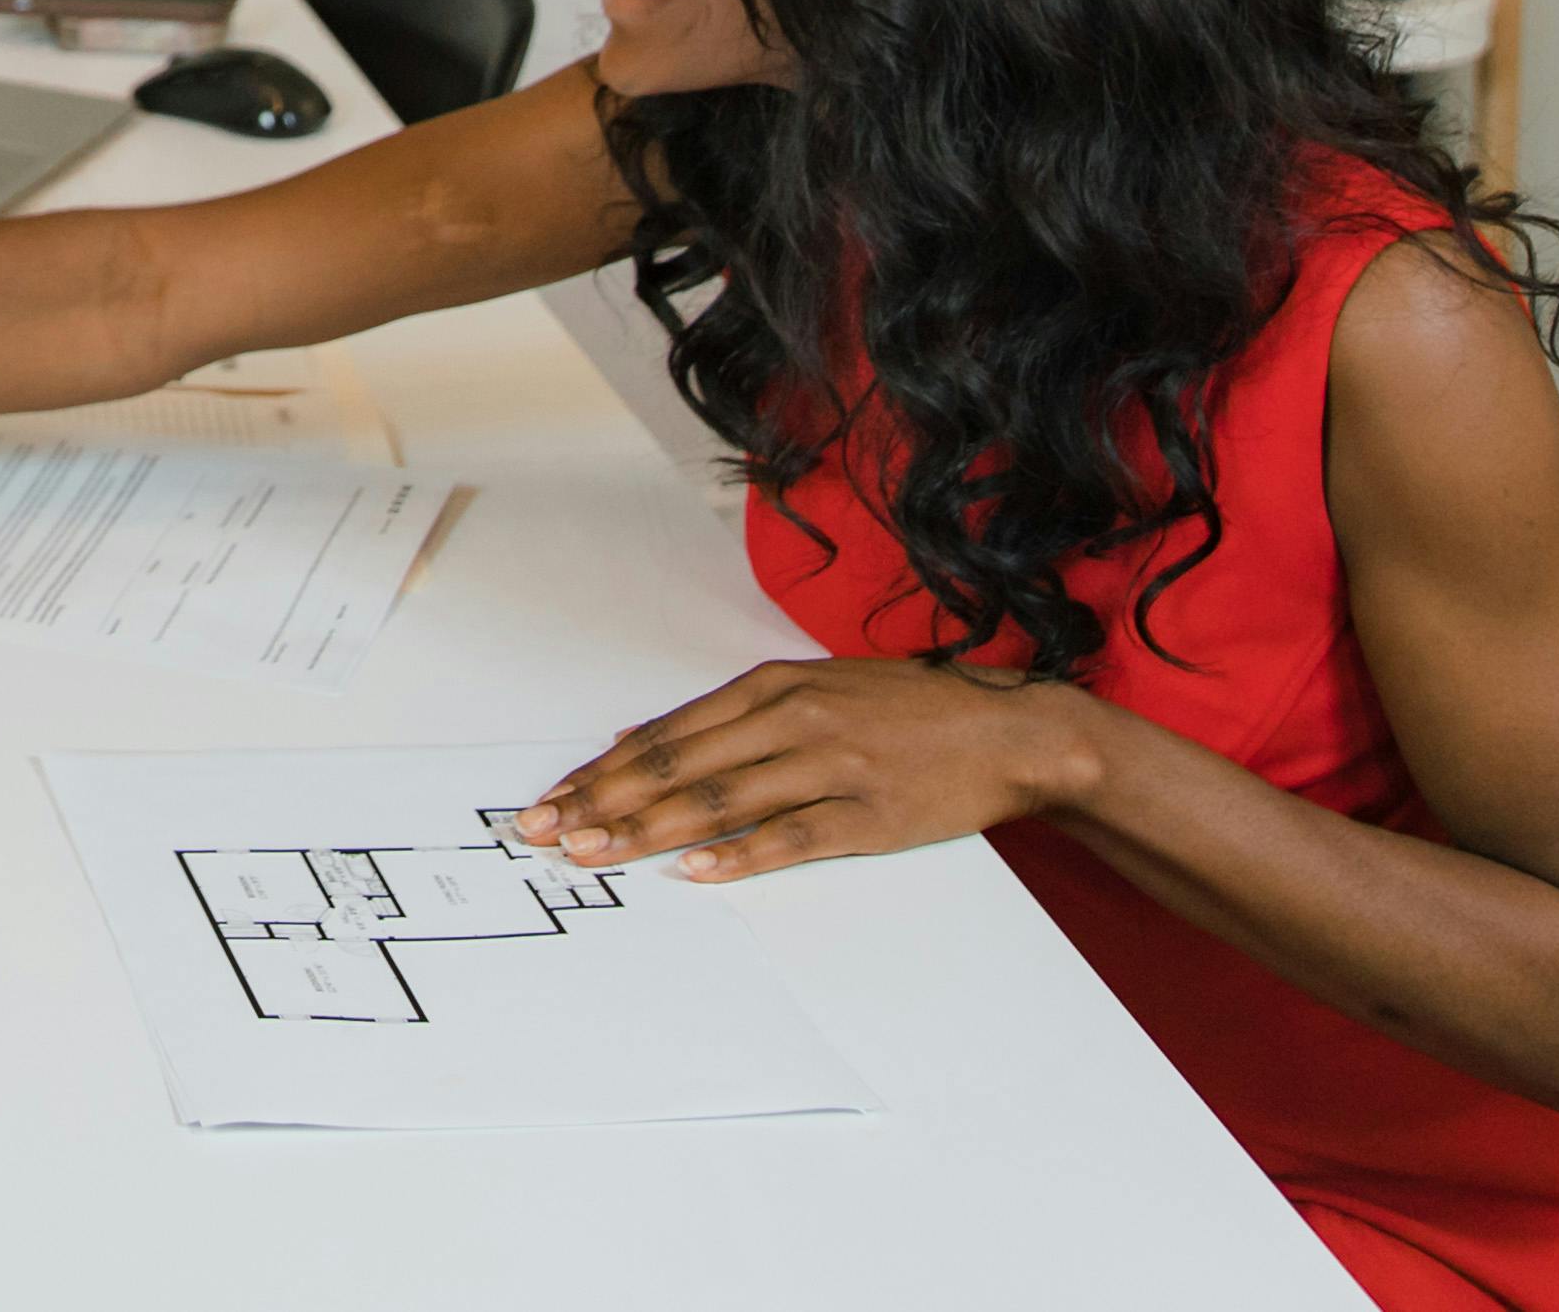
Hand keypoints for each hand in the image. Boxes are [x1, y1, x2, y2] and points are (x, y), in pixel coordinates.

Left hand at [516, 655, 1108, 883]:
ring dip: (650, 830)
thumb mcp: (813, 688)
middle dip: (604, 801)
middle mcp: (793, 719)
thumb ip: (732, 716)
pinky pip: (792, 837)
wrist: (1009, 730)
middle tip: (549, 832)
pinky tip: (698, 871)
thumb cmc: (907, 711)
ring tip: (597, 853)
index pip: (667, 734)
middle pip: (679, 765)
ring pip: (720, 800)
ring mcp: (830, 766)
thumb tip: (641, 740)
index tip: (553, 799)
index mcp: (773, 687)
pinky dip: (741, 855)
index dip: (603, 770)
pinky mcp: (869, 814)